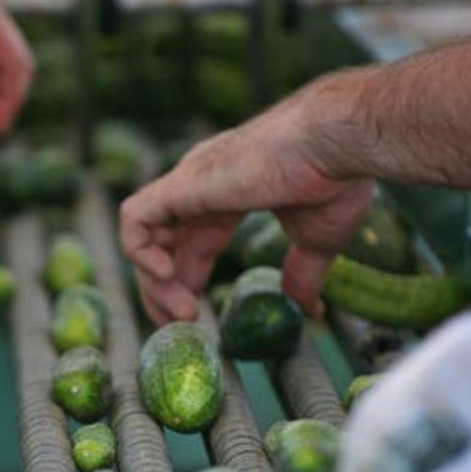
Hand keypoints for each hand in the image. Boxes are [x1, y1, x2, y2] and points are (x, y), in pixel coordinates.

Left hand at [119, 84, 373, 323]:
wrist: (335, 145)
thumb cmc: (333, 179)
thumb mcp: (317, 239)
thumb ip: (303, 272)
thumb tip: (307, 309)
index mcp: (230, 195)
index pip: (191, 244)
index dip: (188, 283)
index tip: (195, 319)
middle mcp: (202, 187)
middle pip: (163, 246)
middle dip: (164, 292)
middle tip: (183, 326)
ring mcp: (188, 183)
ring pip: (144, 236)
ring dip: (153, 282)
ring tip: (181, 312)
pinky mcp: (181, 184)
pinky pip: (134, 219)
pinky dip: (140, 250)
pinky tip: (168, 276)